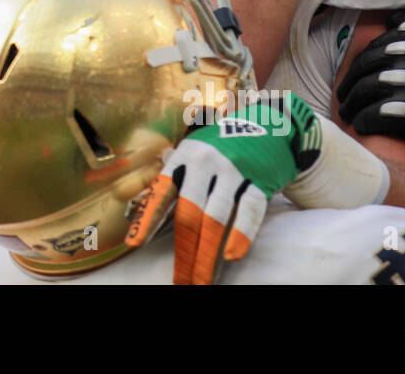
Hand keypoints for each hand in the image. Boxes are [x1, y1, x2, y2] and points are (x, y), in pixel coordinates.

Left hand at [126, 94, 318, 283]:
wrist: (269, 125)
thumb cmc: (220, 146)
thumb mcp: (192, 152)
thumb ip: (170, 177)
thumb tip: (135, 201)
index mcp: (183, 156)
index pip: (161, 191)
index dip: (147, 218)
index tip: (134, 243)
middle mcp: (205, 162)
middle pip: (189, 212)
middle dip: (185, 250)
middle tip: (180, 280)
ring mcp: (233, 170)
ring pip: (217, 216)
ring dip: (209, 253)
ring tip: (202, 279)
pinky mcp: (260, 179)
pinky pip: (250, 209)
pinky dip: (241, 233)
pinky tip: (231, 256)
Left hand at [335, 13, 404, 235]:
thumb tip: (394, 18)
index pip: (379, 44)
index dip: (364, 60)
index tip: (358, 71)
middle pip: (366, 66)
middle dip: (350, 81)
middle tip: (344, 94)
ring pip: (364, 90)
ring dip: (351, 103)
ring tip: (347, 112)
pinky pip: (373, 115)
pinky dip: (363, 121)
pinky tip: (360, 125)